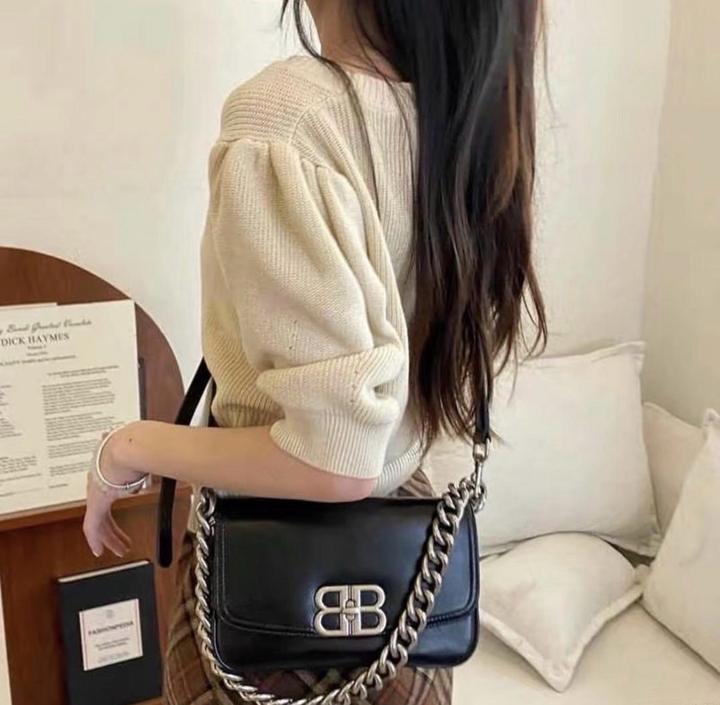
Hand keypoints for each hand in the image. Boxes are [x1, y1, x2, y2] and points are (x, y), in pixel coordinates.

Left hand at [82, 427, 143, 557]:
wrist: (129, 446)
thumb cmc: (138, 447)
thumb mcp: (146, 458)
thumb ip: (152, 465)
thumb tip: (166, 461)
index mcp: (109, 470)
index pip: (110, 494)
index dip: (113, 509)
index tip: (116, 519)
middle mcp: (99, 482)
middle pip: (103, 512)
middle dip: (113, 529)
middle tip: (122, 541)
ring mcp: (96, 492)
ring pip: (98, 521)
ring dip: (110, 537)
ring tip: (120, 549)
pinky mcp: (96, 502)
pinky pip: (92, 527)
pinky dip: (96, 540)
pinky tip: (99, 550)